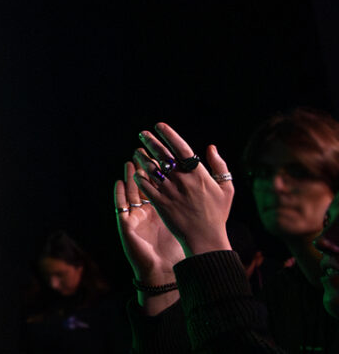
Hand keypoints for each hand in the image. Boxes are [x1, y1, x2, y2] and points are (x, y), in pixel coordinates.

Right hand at [115, 160, 184, 283]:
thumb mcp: (184, 225)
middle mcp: (146, 210)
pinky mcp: (126, 225)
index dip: (161, 169)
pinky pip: (121, 206)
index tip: (163, 153)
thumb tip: (199, 189)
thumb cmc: (173, 250)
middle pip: (144, 184)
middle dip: (143, 166)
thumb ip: (190, 207)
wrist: (162, 271)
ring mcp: (135, 216)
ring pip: (131, 191)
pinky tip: (120, 183)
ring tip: (131, 161)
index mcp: (161, 207)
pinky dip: (119, 194)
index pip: (160, 183)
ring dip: (130, 176)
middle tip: (143, 149)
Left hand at [133, 122, 234, 256]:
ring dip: (142, 157)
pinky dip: (140, 176)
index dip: (169, 134)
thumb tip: (211, 147)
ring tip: (137, 151)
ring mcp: (170, 192)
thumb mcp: (227, 189)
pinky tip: (137, 171)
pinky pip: (146, 186)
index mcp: (199, 175)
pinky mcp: (160, 203)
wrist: (205, 238)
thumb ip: (220, 166)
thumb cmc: (217, 213)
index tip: (159, 126)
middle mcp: (182, 180)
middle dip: (151, 141)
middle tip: (143, 134)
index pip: (181, 148)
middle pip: (163, 155)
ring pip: (151, 169)